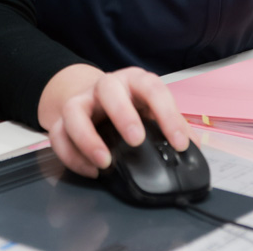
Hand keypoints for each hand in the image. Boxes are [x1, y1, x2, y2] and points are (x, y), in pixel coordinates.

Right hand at [41, 66, 191, 177]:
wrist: (95, 98)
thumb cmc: (130, 105)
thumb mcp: (152, 109)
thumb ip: (172, 126)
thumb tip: (194, 150)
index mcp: (134, 81)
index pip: (152, 88)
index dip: (167, 114)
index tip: (179, 143)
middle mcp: (106, 87)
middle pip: (108, 88)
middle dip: (122, 113)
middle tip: (135, 140)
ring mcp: (81, 101)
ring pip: (74, 110)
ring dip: (88, 138)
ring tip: (105, 162)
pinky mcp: (62, 119)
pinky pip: (58, 135)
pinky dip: (72, 156)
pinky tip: (92, 171)